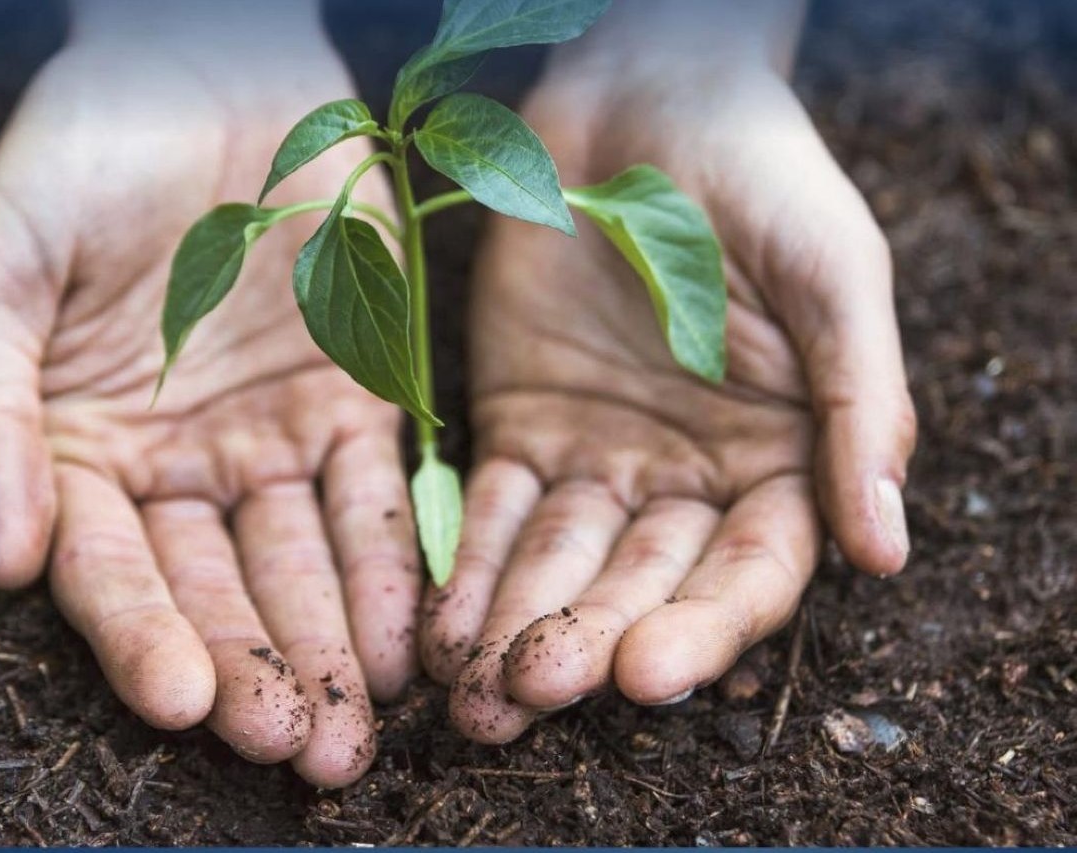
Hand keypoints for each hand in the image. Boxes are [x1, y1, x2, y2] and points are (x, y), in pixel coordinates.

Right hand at [0, 8, 417, 785]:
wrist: (204, 67)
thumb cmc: (82, 152)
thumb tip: (0, 557)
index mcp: (85, 450)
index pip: (113, 568)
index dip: (143, 635)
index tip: (180, 701)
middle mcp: (183, 466)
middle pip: (218, 589)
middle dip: (256, 671)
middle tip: (295, 748)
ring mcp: (273, 439)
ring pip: (305, 562)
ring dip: (330, 644)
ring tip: (358, 725)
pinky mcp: (358, 399)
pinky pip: (379, 495)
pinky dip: (394, 564)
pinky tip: (409, 635)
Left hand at [423, 50, 916, 740]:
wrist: (644, 99)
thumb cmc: (760, 176)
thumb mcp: (834, 276)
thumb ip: (864, 408)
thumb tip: (886, 551)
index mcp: (783, 459)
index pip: (748, 571)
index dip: (703, 626)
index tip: (646, 672)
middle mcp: (691, 478)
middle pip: (642, 583)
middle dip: (589, 641)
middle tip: (532, 692)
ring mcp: (601, 458)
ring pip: (561, 565)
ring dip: (518, 629)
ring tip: (473, 696)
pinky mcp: (523, 428)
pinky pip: (495, 512)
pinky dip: (469, 566)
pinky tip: (439, 625)